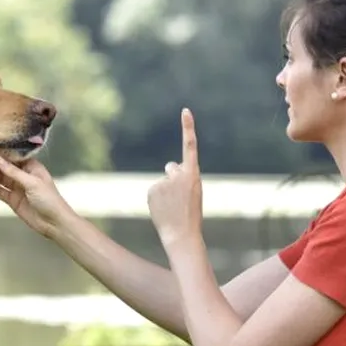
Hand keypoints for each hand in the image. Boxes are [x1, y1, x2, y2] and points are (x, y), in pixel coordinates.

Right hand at [0, 157, 71, 237]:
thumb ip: (14, 172)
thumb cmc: (48, 199)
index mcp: (32, 167)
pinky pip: (1, 192)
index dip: (2, 155)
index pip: (14, 157)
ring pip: (1, 179)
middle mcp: (23, 176)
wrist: (54, 223)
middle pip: (6, 168)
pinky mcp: (13, 200)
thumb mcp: (32, 183)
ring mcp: (18, 188)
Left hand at [147, 108, 203, 246]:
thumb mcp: (193, 192)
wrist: (181, 234)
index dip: (188, 127)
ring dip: (165, 190)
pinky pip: (154, 190)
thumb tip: (170, 166)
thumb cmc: (191, 214)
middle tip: (179, 196)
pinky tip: (163, 209)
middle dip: (173, 177)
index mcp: (193, 174)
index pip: (190, 146)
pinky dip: (157, 198)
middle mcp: (178, 174)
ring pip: (163, 181)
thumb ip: (183, 176)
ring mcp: (164, 182)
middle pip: (172, 168)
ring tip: (172, 206)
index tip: (185, 111)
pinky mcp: (152, 190)